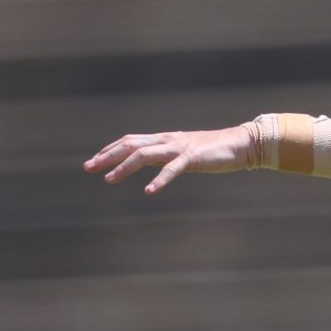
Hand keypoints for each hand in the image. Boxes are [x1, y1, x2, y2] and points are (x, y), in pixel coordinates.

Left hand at [85, 123, 259, 194]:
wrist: (241, 143)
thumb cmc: (213, 150)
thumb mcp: (183, 152)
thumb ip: (166, 155)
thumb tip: (148, 162)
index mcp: (165, 139)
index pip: (131, 140)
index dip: (110, 149)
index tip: (94, 161)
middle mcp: (168, 140)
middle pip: (131, 145)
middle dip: (108, 156)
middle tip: (88, 167)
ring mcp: (179, 147)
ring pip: (145, 154)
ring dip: (124, 167)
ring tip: (109, 180)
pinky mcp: (192, 157)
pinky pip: (172, 169)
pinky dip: (159, 180)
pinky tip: (149, 191)